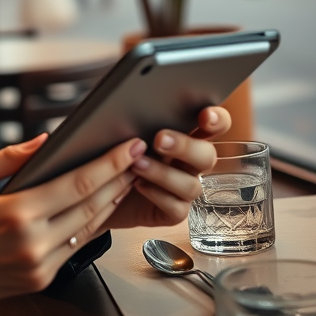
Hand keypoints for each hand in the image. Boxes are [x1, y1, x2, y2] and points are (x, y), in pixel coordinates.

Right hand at [0, 135, 142, 315]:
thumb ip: (10, 157)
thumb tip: (46, 140)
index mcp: (14, 214)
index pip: (76, 183)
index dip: (109, 163)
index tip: (128, 147)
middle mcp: (31, 243)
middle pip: (91, 206)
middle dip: (118, 179)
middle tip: (136, 158)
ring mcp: (37, 266)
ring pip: (88, 229)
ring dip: (110, 202)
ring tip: (124, 178)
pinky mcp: (38, 279)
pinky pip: (75, 248)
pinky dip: (90, 225)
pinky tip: (98, 207)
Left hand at [105, 106, 230, 229]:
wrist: (98, 192)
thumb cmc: (115, 154)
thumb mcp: (124, 133)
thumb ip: (138, 120)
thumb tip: (131, 104)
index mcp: (185, 137)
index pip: (215, 125)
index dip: (217, 120)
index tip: (204, 115)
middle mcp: (190, 163)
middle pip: (208, 155)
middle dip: (186, 147)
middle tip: (160, 140)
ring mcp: (184, 189)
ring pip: (191, 184)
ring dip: (163, 173)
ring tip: (136, 164)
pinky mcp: (174, 212)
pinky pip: (177, 208)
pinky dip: (157, 195)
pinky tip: (138, 185)